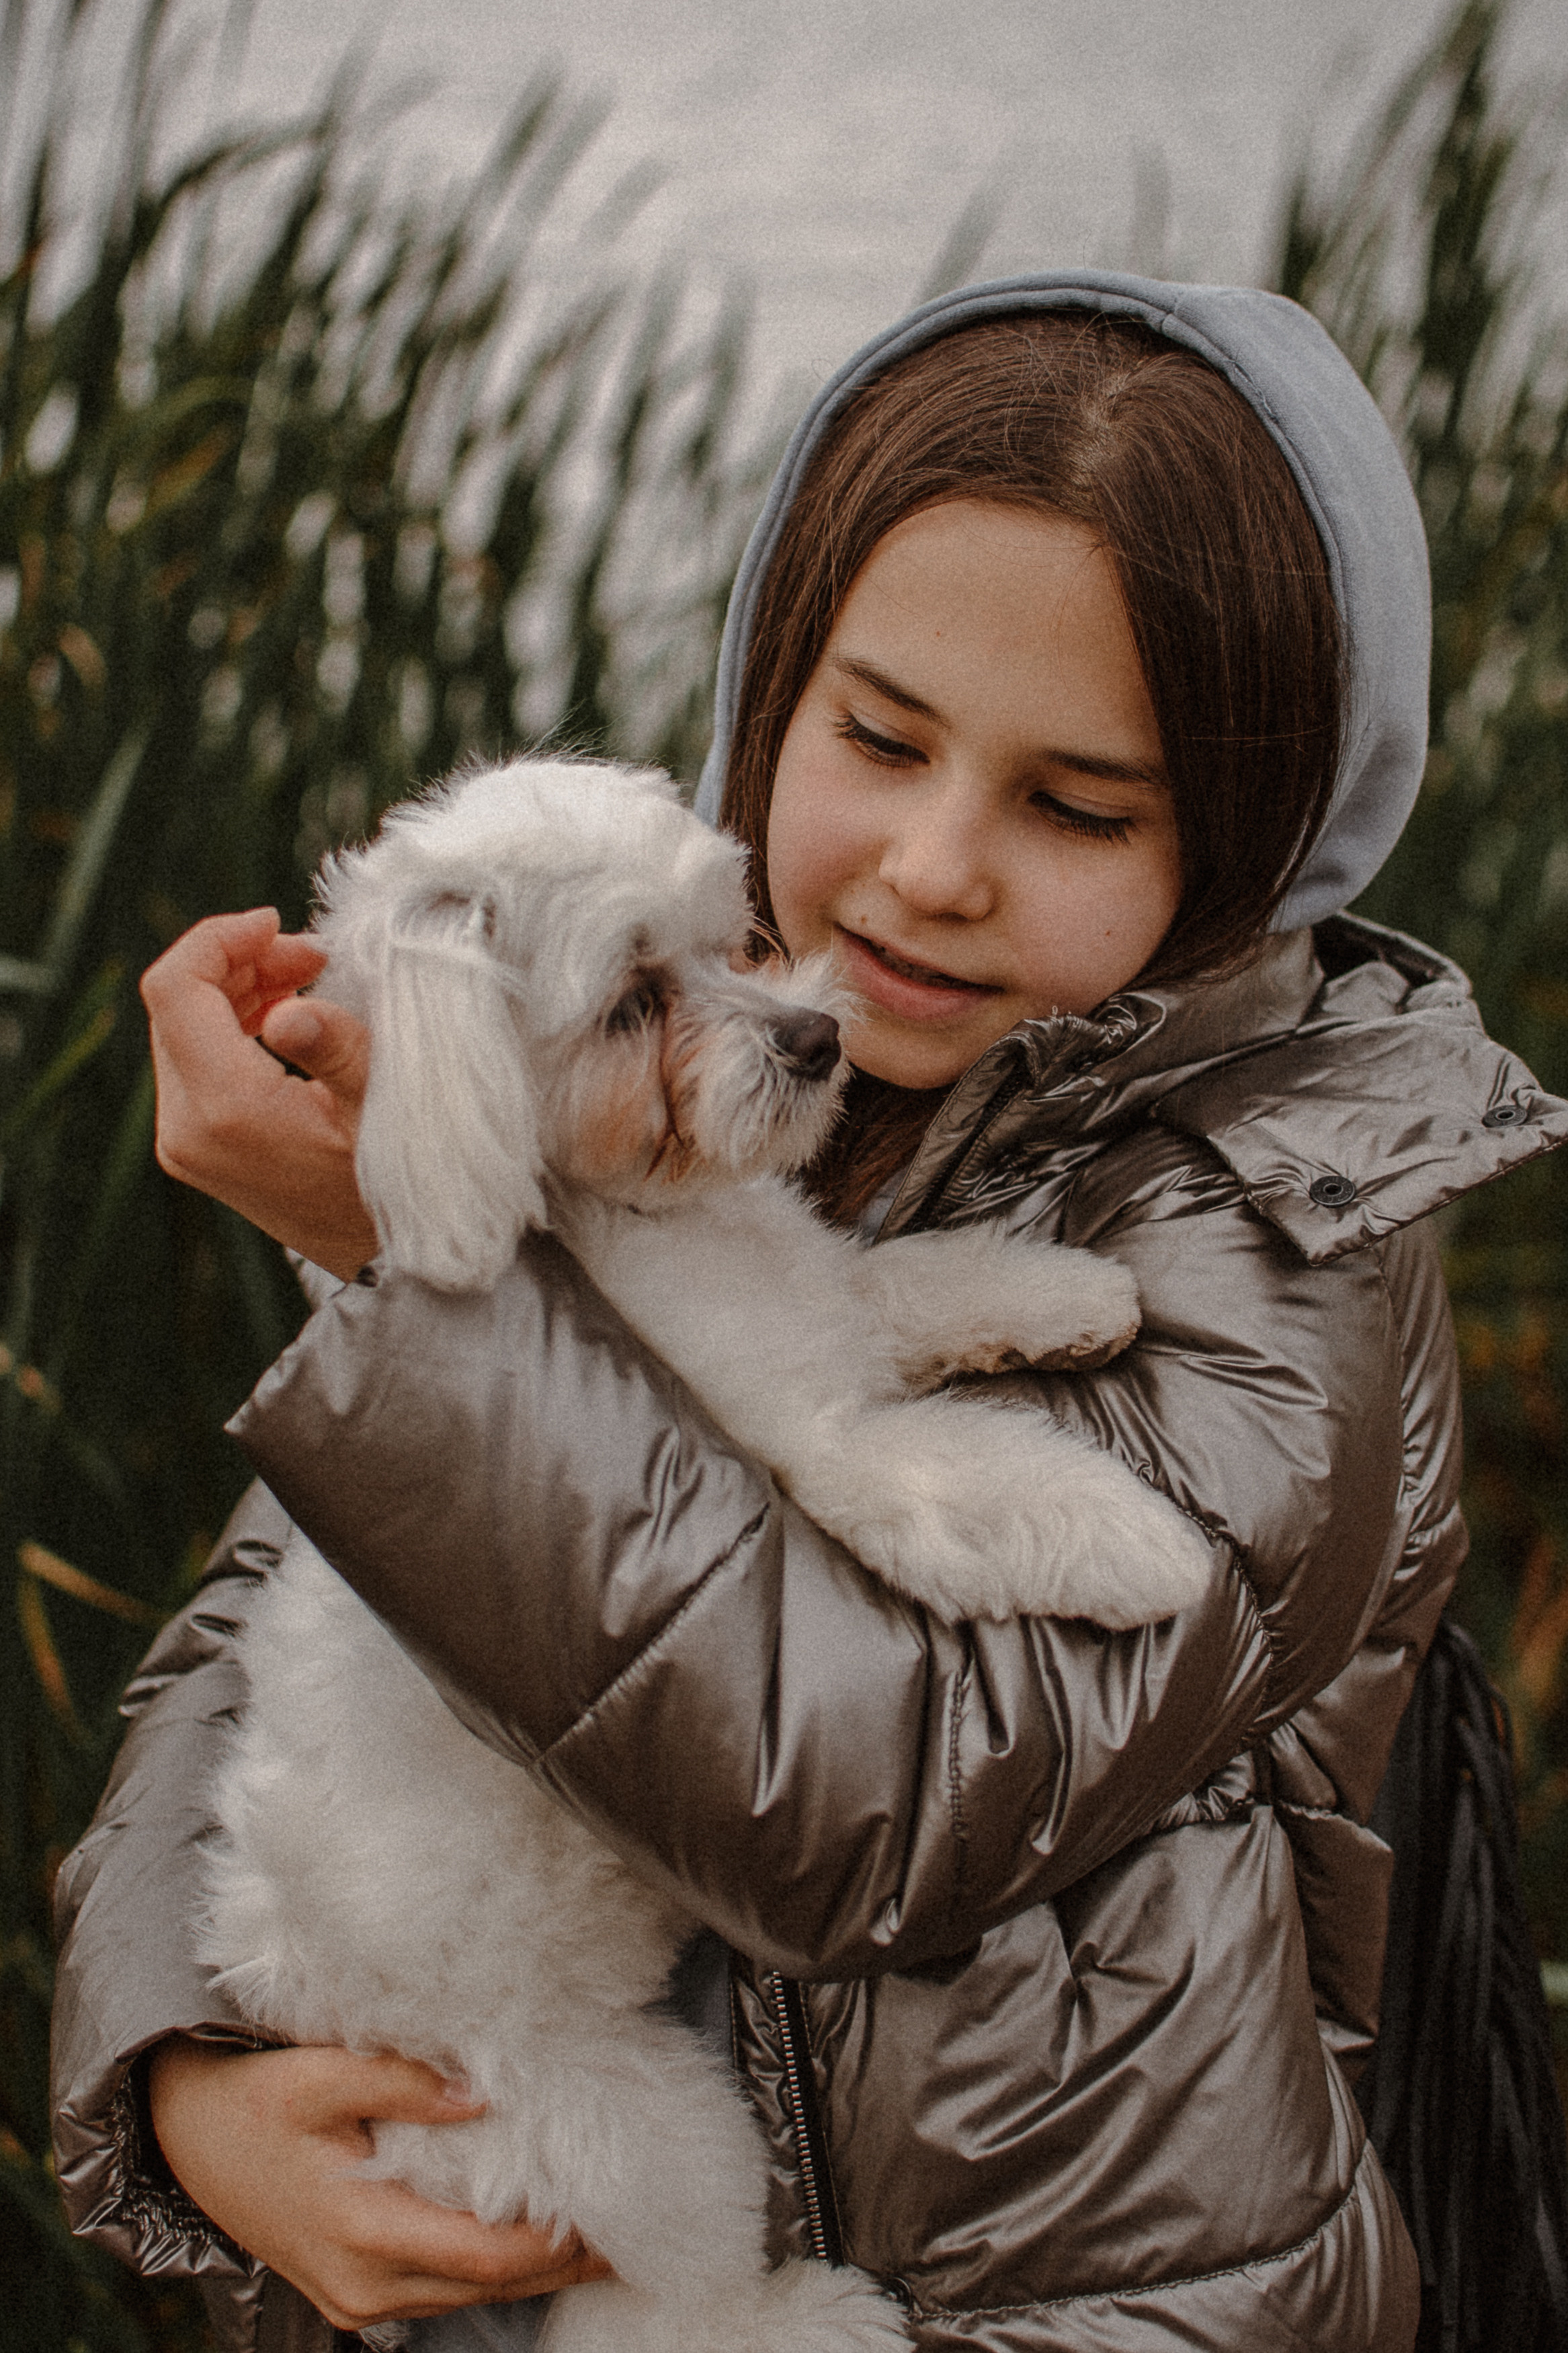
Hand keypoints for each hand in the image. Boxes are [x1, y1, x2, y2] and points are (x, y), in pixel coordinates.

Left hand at [140, 909, 378, 1278]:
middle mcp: (185, 1127)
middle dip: (236, 960)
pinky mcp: (196, 1148)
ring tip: (304, 977)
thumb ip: (337, 1049)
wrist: (388, 1260)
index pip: (176, 988)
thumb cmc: (397, 1182)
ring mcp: (184, 1141)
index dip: (218, 939)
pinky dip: (232, 1024)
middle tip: (311, 954)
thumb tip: (291, 1009)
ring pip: (181, 1029)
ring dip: (236, 988)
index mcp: (224, 1109)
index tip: (277, 922)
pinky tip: (285, 1016)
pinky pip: (192, 1062)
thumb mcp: (383, 1107)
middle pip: (175, 1003)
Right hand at [148, 2039, 612, 2330]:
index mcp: (360, 2231)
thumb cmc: (250, 2102)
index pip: (483, 2252)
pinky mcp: (353, 2290)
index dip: (552, 2240)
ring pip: (466, 2293)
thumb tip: (484, 2090)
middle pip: (486, 2283)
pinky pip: (438, 2288)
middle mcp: (364, 2281)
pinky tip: (529, 2236)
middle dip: (561, 2260)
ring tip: (599, 2232)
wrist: (181, 2139)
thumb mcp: (316, 2075)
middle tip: (632, 2226)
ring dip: (532, 2267)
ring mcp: (357, 2296)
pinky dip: (489, 2267)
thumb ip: (402, 2078)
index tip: (611, 2210)